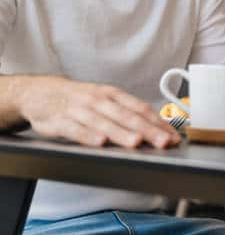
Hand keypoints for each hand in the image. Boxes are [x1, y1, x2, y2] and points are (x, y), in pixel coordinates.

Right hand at [17, 75, 179, 148]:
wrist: (40, 92)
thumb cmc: (80, 99)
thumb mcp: (105, 100)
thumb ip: (127, 113)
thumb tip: (156, 128)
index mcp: (112, 94)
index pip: (140, 109)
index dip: (158, 122)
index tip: (173, 136)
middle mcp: (98, 100)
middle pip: (126, 116)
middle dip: (147, 129)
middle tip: (163, 141)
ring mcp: (79, 110)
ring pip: (103, 122)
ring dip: (120, 133)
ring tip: (136, 142)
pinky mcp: (60, 121)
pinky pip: (75, 129)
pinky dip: (87, 135)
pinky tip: (99, 142)